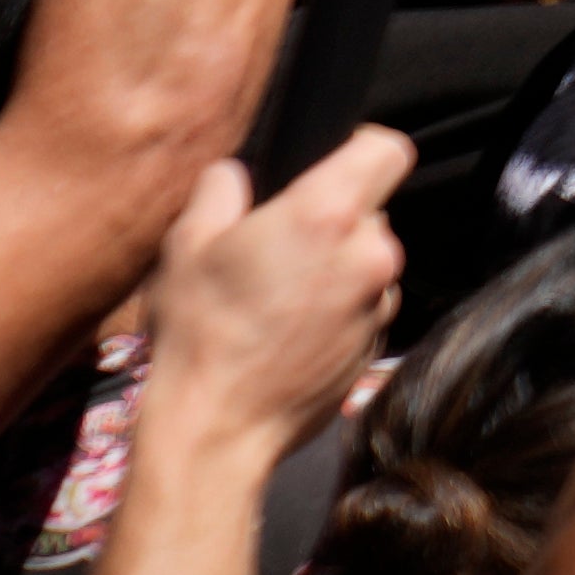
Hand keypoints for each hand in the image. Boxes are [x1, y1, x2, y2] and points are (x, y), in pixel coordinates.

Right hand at [138, 128, 407, 466]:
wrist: (219, 427)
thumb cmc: (201, 331)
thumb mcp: (188, 244)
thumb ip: (220, 191)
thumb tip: (234, 174)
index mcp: (330, 215)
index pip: (387, 149)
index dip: (360, 147)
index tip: (331, 163)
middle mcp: (371, 254)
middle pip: (371, 210)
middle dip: (332, 219)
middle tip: (276, 246)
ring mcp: (381, 303)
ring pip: (368, 260)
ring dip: (336, 266)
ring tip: (277, 296)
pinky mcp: (378, 342)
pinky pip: (365, 303)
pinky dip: (339, 306)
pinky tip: (290, 329)